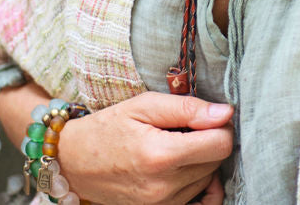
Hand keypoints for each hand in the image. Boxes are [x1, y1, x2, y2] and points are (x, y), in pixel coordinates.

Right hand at [56, 91, 233, 204]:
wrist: (74, 162)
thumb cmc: (108, 128)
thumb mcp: (143, 105)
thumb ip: (187, 108)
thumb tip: (225, 113)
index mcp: (160, 155)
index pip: (220, 144)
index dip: (219, 125)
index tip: (205, 117)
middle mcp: (164, 186)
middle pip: (217, 161)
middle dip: (208, 141)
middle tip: (182, 130)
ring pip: (209, 178)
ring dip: (200, 161)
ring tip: (173, 146)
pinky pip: (200, 200)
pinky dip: (200, 184)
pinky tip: (185, 169)